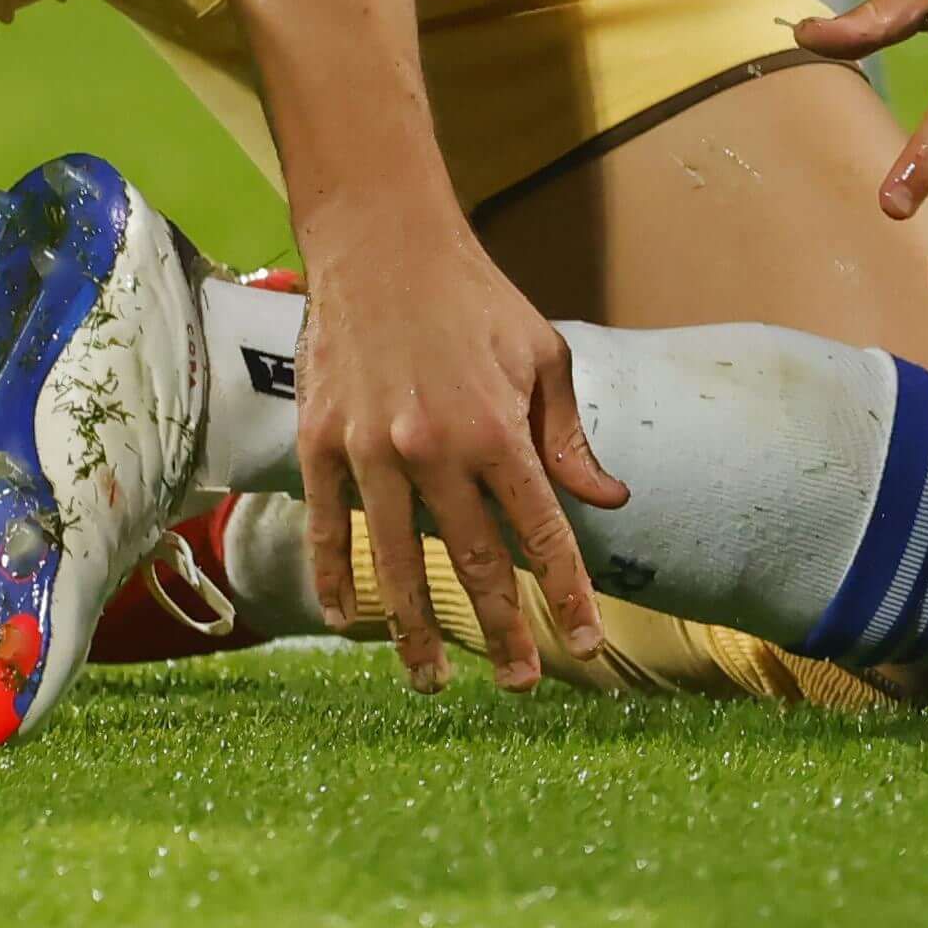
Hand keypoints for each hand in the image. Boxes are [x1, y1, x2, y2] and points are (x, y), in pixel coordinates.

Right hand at [280, 196, 619, 688]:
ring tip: (434, 681)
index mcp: (497, 429)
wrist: (381, 241)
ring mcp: (371, 451)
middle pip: (475, 563)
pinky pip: (329, 527)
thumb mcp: (541, 355)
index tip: (584, 647)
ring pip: (399, 563)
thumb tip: (606, 499)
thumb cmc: (473, 295)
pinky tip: (350, 621)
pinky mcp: (321, 443)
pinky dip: (337, 579)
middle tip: (523, 685)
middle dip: (503, 631)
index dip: (567, 594)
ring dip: (417, 631)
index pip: (541, 532)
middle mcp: (435, 449)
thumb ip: (568, 436)